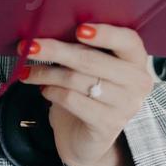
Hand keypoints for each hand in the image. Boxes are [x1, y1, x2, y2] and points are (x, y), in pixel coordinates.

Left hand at [18, 23, 154, 165]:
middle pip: (91, 60)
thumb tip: (50, 28)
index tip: (79, 29)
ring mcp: (125, 106)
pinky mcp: (107, 125)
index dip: (106, 33)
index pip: (129, 40)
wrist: (85, 137)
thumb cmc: (86, 92)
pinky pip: (71, 99)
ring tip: (27, 72)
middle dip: (55, 51)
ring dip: (45, 73)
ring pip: (76, 80)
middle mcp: (137, 82)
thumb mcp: (89, 67)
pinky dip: (52, 92)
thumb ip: (83, 48)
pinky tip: (44, 90)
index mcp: (136, 60)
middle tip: (28, 47)